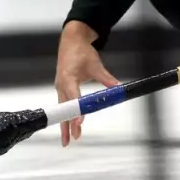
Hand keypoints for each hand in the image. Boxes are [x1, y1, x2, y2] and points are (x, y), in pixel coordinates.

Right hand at [54, 21, 118, 146]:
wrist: (71, 41)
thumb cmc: (81, 52)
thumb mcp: (96, 65)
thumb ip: (106, 78)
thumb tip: (118, 88)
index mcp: (69, 78)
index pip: (73, 98)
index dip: (77, 111)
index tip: (80, 122)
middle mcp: (62, 84)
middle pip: (65, 108)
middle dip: (68, 124)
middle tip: (72, 139)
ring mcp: (61, 86)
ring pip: (63, 108)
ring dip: (66, 122)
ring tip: (70, 137)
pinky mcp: (62, 87)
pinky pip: (64, 103)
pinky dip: (67, 115)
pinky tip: (70, 124)